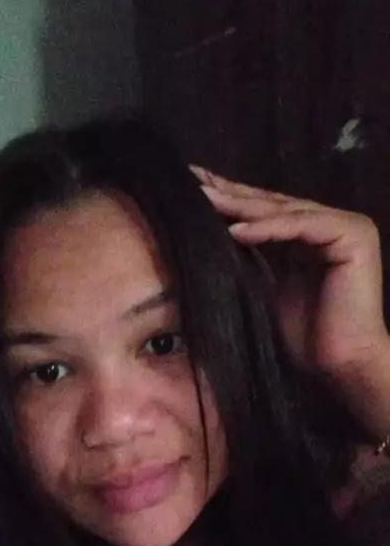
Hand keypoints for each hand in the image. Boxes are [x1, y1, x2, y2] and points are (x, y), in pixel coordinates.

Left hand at [191, 166, 388, 382]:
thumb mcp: (266, 287)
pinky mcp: (353, 235)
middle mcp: (330, 222)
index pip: (265, 210)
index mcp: (311, 233)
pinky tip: (235, 230)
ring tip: (206, 200)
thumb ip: (249, 258)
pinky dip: (268, 229)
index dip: (229, 199)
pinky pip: (302, 225)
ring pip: (284, 211)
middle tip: (193, 180)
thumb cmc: (304, 337)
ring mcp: (345, 225)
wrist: (340, 365)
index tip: (192, 187)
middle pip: (272, 205)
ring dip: (242, 207)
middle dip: (230, 194)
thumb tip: (208, 234)